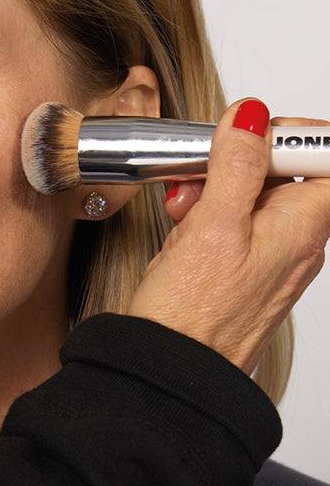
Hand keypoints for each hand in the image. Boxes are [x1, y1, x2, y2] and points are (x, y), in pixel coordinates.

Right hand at [129, 99, 329, 373]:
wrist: (171, 369)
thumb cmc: (193, 315)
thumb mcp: (213, 226)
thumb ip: (237, 166)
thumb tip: (252, 116)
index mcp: (303, 227)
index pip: (327, 158)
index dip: (291, 136)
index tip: (250, 134)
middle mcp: (295, 240)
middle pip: (284, 171)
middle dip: (238, 160)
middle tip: (204, 172)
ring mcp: (269, 255)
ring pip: (253, 194)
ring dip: (215, 186)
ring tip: (185, 204)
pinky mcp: (241, 267)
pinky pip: (234, 221)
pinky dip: (207, 212)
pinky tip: (183, 226)